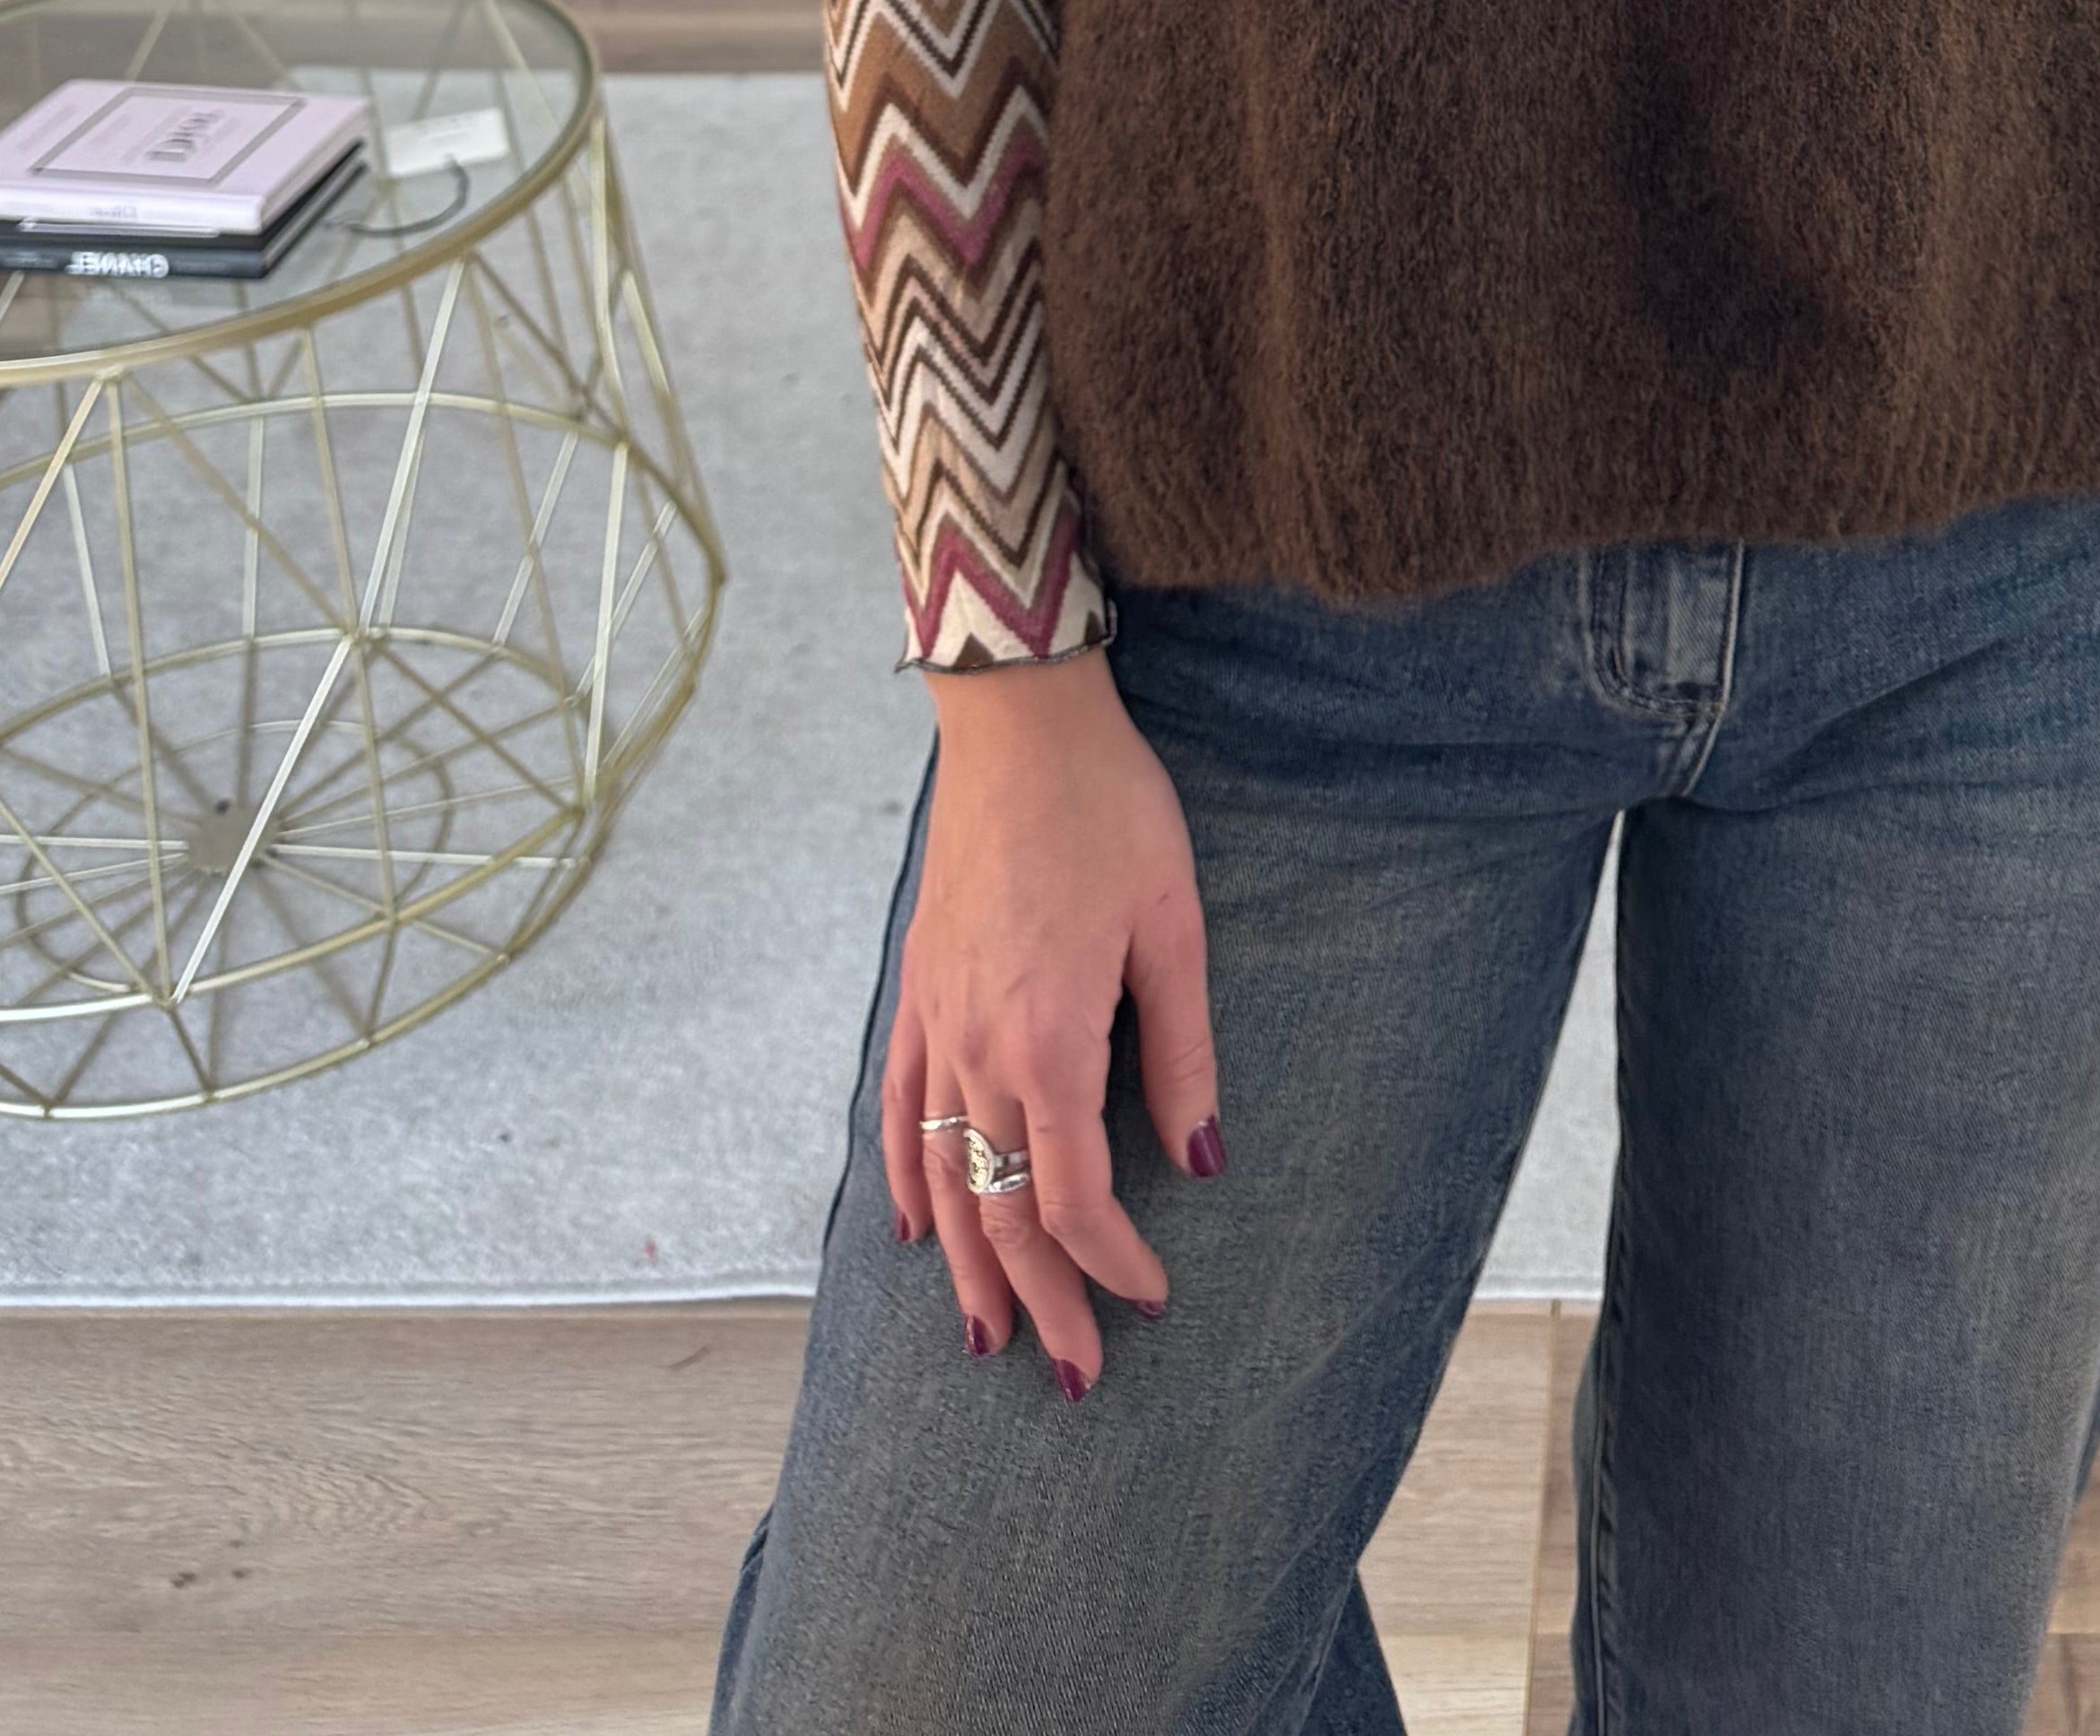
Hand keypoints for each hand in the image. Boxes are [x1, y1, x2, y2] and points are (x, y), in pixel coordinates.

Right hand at [883, 649, 1221, 1395]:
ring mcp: (935, 1023)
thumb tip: (1199, 1160)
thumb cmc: (1111, 812)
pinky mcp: (915, 990)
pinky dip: (906, 1179)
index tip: (1150, 1296)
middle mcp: (977, 1050)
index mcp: (1049, 1042)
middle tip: (1076, 1374)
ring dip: (967, 1267)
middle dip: (1042, 1300)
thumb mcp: (1174, 926)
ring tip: (990, 1339)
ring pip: (942, 1179)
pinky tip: (914, 1230)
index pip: (1073, 1197)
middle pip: (1003, 1210)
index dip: (1111, 1262)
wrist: (1019, 725)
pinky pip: (900, 1110)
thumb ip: (1180, 1052)